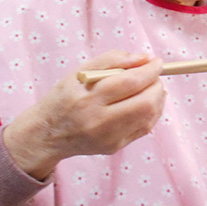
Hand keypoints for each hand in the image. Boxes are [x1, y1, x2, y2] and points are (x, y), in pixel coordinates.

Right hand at [3, 50, 165, 179]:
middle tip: (154, 76)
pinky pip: (144, 128)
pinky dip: (151, 112)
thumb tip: (143, 58)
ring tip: (151, 87)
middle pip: (145, 104)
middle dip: (157, 85)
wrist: (48, 134)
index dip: (149, 71)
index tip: (156, 62)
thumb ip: (112, 59)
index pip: (129, 83)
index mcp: (88, 99)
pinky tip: (146, 102)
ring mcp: (110, 138)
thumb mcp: (80, 71)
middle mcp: (100, 122)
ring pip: (149, 117)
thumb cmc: (65, 97)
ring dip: (157, 98)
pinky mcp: (116, 147)